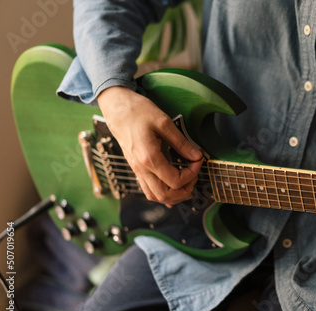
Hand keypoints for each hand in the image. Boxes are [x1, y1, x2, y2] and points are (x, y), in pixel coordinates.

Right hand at [97, 86, 203, 206]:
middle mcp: (141, 168)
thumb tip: (196, 155)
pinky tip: (172, 187)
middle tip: (194, 175)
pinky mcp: (136, 168)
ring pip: (155, 196)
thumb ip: (181, 142)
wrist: (117, 108)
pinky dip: (162, 193)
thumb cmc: (137, 112)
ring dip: (173, 195)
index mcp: (148, 157)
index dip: (192, 174)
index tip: (198, 160)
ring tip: (186, 182)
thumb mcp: (164, 122)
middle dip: (184, 190)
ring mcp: (137, 170)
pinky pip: (148, 189)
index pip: (175, 180)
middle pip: (165, 195)